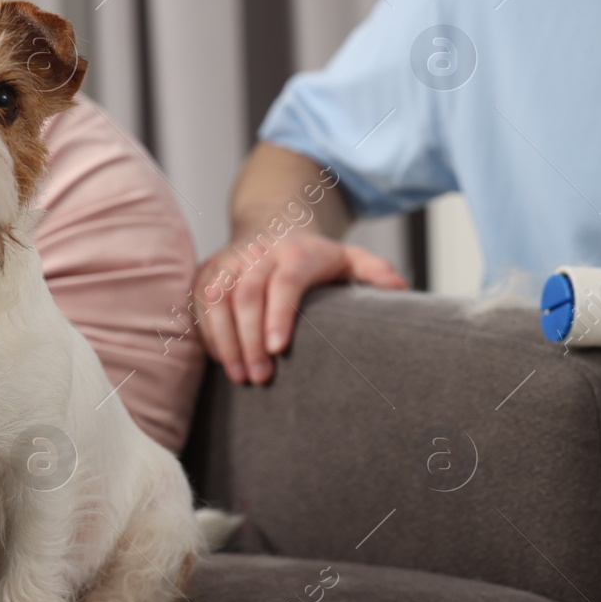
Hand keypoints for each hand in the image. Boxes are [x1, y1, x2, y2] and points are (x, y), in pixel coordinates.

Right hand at [194, 233, 406, 384]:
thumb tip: (400, 290)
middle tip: (260, 378)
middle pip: (246, 294)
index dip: (279, 315)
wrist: (272, 224)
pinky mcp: (208, 271)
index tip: (278, 350)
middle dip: (250, 339)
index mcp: (295, 252)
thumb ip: (374, 271)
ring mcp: (229, 261)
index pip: (284, 282)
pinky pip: (200, 303)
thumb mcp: (349, 258)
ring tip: (240, 376)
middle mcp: (258, 253)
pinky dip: (208, 334)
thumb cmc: (314, 256)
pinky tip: (222, 360)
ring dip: (226, 341)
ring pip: (218, 299)